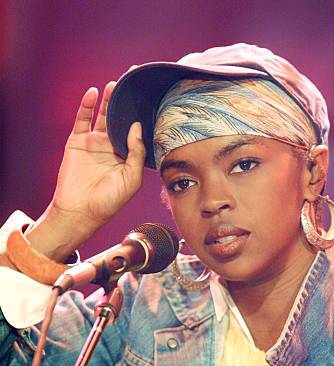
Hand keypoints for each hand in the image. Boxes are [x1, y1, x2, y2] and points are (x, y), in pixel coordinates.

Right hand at [27, 82, 145, 259]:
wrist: (80, 211)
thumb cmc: (109, 201)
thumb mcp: (131, 179)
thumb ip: (136, 152)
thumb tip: (136, 126)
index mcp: (127, 157)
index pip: (137, 132)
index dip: (143, 116)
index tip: (152, 98)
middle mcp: (112, 148)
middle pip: (121, 119)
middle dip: (127, 102)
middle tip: (135, 81)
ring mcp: (94, 143)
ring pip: (103, 116)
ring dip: (109, 100)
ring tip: (117, 84)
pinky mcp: (77, 141)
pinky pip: (82, 119)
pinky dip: (86, 105)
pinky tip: (94, 93)